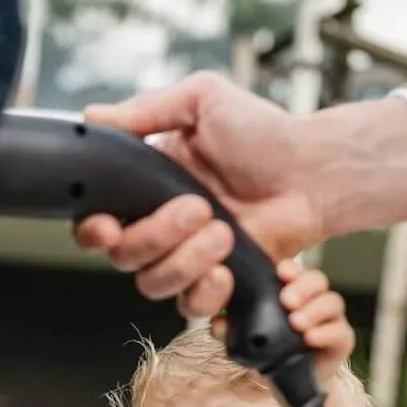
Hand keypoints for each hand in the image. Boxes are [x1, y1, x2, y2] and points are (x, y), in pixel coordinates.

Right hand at [74, 72, 325, 317]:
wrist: (314, 171)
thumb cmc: (264, 133)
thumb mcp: (201, 101)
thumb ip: (144, 110)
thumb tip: (92, 118)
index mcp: (145, 185)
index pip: (96, 219)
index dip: (93, 230)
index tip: (109, 226)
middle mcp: (159, 225)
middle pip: (123, 255)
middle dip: (155, 235)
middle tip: (198, 207)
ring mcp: (186, 256)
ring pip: (152, 283)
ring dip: (185, 260)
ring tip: (224, 231)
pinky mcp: (215, 280)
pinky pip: (189, 305)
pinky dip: (205, 290)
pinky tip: (226, 267)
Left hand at [213, 258, 352, 389]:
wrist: (286, 381)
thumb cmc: (267, 350)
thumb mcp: (243, 338)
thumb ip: (230, 329)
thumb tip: (217, 323)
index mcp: (289, 291)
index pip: (293, 271)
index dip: (290, 269)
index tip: (280, 272)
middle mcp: (312, 299)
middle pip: (317, 280)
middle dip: (303, 287)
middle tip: (287, 301)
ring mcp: (329, 318)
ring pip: (332, 302)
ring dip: (314, 309)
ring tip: (297, 322)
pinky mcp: (340, 340)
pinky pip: (340, 331)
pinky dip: (326, 332)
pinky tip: (310, 337)